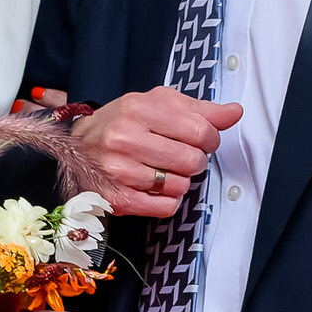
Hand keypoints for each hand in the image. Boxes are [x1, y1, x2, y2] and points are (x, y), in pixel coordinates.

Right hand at [73, 87, 243, 218]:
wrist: (77, 147)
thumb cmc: (123, 123)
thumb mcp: (158, 104)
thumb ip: (199, 110)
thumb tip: (234, 112)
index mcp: (139, 108)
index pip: (201, 130)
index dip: (210, 139)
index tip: (200, 140)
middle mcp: (126, 138)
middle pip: (193, 161)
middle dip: (193, 161)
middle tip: (178, 156)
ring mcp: (119, 171)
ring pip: (181, 186)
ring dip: (178, 181)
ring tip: (160, 170)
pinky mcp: (117, 199)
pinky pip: (166, 207)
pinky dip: (167, 200)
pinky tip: (153, 187)